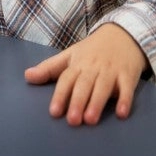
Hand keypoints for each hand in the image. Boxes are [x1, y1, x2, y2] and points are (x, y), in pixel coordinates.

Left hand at [24, 22, 147, 124]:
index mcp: (77, 63)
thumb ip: (49, 68)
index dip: (60, 95)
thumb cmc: (92, 50)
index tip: (54, 112)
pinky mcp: (128, 75)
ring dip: (97, 103)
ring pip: (103, 87)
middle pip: (84, 84)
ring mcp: (111, 71)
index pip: (66, 79)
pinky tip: (121, 113)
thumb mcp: (69, 55)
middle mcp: (93, 67)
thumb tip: (27, 76)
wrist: (122, 35)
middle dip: (77, 101)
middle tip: (72, 120)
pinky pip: (127, 88)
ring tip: (90, 120)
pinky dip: (125, 100)